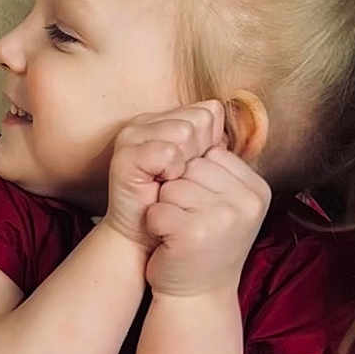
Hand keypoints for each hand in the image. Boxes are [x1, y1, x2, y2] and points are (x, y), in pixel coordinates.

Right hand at [103, 102, 225, 248]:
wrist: (148, 243)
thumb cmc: (179, 210)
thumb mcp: (203, 173)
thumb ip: (213, 147)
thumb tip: (229, 134)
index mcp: (166, 121)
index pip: (209, 111)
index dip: (213, 142)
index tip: (198, 170)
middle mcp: (147, 123)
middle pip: (200, 118)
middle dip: (202, 151)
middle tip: (183, 177)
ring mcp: (133, 136)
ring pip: (185, 131)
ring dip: (188, 164)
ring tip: (172, 182)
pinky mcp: (125, 155)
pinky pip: (167, 152)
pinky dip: (171, 171)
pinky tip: (162, 184)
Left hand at [145, 145, 270, 296]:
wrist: (198, 295)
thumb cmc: (206, 244)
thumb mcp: (226, 204)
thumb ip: (222, 169)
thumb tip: (207, 115)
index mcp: (257, 190)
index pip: (211, 156)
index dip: (194, 179)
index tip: (201, 208)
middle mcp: (246, 202)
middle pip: (191, 168)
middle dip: (179, 192)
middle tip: (188, 223)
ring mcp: (223, 218)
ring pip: (173, 186)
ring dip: (166, 208)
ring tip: (180, 232)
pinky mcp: (194, 234)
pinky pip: (158, 209)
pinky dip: (154, 225)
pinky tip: (168, 241)